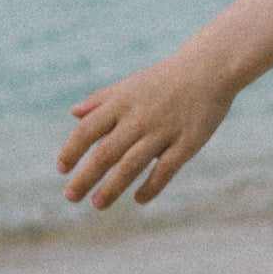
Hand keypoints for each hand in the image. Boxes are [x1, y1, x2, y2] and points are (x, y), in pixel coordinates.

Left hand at [56, 0, 272, 208]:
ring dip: (112, 187)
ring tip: (97, 204)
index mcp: (122, 103)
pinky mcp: (188, 142)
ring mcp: (164, 131)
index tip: (62, 169)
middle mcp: (139, 118)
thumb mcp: (130, 84)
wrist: (210, 68)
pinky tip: (139, 200)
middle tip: (70, 196)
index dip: (72, 150)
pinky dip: (151, 186)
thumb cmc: (167, 78)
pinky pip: (165, 169)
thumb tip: (74, 114)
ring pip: (132, 165)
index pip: (87, 131)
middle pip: (105, 153)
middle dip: (85, 177)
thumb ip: (101, 100)